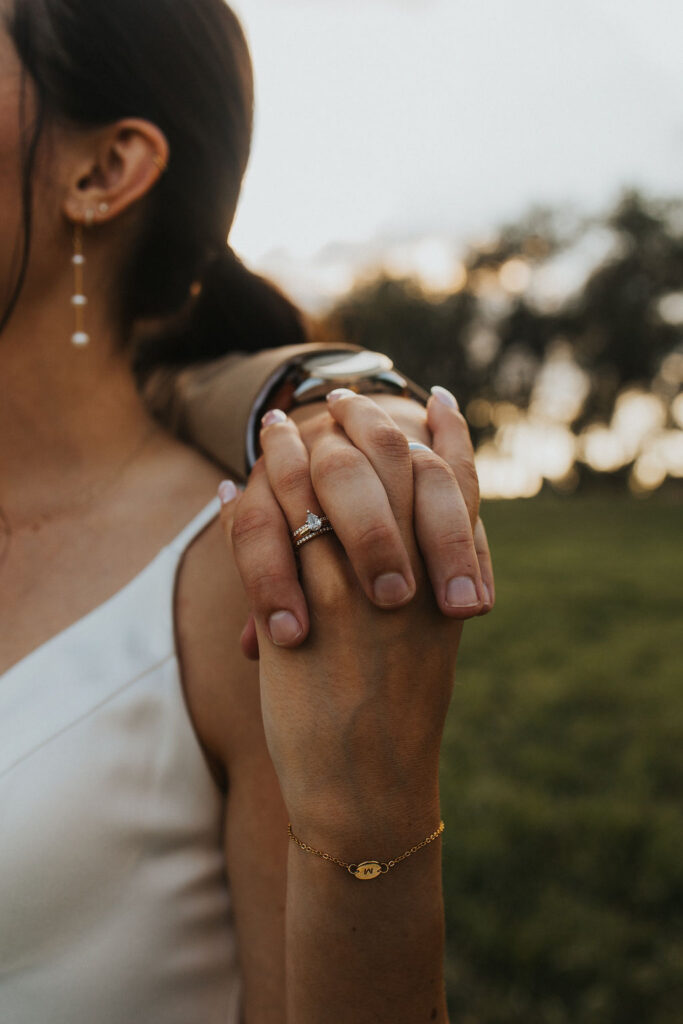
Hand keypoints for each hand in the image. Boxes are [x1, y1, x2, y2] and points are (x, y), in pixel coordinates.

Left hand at [221, 405, 462, 828]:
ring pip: (321, 486)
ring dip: (292, 447)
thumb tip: (401, 545)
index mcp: (448, 580)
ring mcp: (355, 586)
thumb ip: (418, 588)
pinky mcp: (304, 610)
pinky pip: (268, 532)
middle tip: (341, 396)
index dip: (445, 434)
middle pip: (389, 462)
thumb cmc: (396, 723)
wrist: (368, 788)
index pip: (454, 481)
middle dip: (365, 420)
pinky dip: (244, 504)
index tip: (429, 397)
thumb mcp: (427, 647)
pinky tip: (229, 486)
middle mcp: (409, 571)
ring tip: (277, 422)